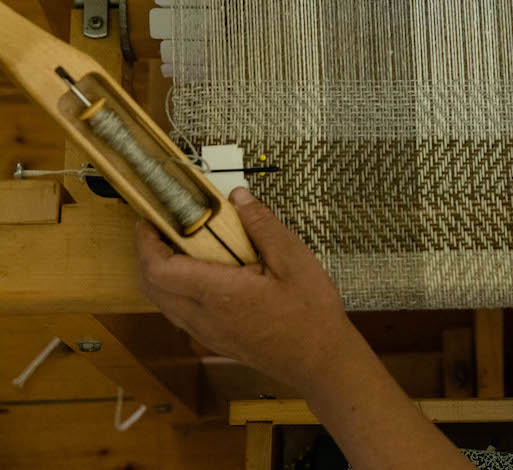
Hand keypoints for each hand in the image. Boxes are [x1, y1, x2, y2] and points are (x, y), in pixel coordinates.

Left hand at [137, 187, 358, 393]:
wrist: (319, 360)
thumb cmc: (310, 314)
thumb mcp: (294, 259)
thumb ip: (262, 226)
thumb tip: (239, 198)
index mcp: (220, 294)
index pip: (160, 269)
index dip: (146, 242)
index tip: (151, 220)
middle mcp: (204, 317)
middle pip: (151, 286)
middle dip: (147, 253)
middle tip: (162, 228)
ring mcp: (206, 332)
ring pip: (162, 301)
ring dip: (160, 272)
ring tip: (182, 246)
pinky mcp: (213, 339)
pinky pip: (179, 312)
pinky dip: (176, 288)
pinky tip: (203, 273)